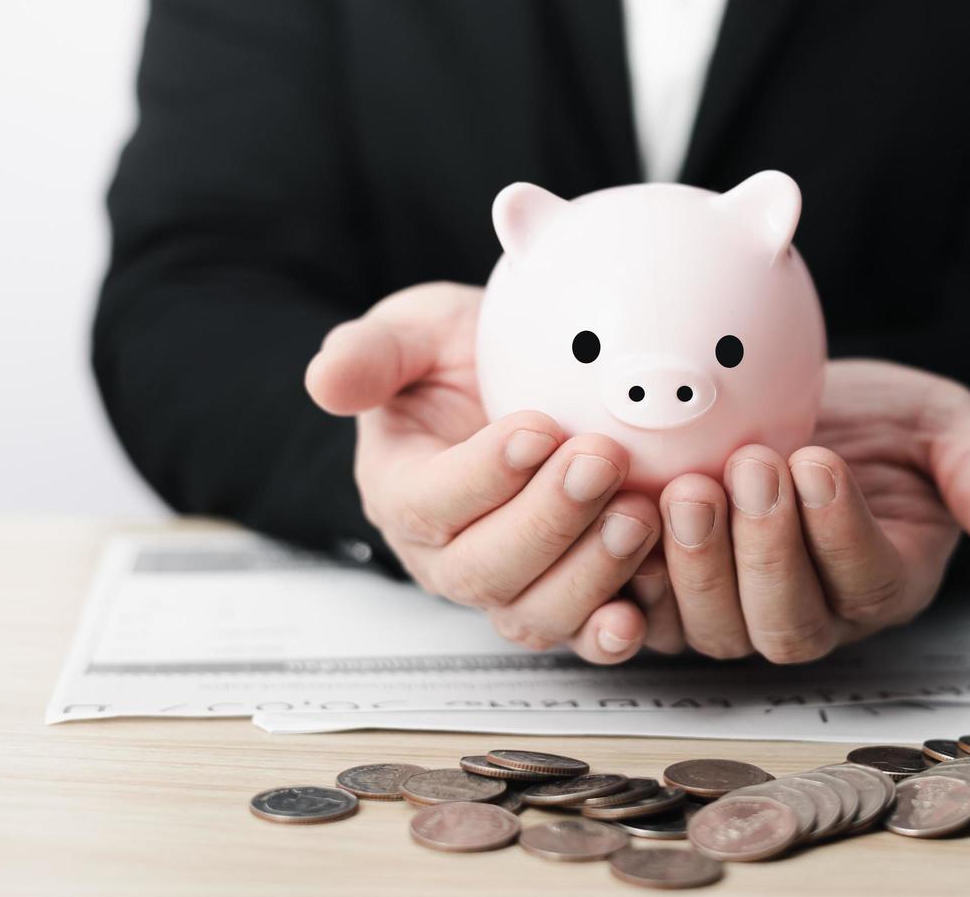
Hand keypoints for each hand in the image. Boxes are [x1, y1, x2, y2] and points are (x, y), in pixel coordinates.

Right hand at [304, 282, 661, 663]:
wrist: (526, 382)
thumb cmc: (465, 359)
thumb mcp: (415, 332)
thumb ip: (372, 353)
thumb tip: (323, 380)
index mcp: (401, 491)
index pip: (429, 502)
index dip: (482, 474)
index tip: (538, 428)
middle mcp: (448, 557)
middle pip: (485, 570)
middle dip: (548, 521)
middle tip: (602, 462)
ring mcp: (510, 589)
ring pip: (536, 613)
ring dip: (591, 572)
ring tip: (639, 515)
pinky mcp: (568, 603)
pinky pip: (585, 636)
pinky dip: (615, 630)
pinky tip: (646, 606)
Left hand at [653, 358, 969, 662]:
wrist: (801, 407)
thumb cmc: (874, 420)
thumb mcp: (940, 421)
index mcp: (885, 580)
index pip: (868, 582)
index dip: (841, 531)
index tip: (819, 461)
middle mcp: (814, 612)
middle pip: (788, 624)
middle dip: (767, 550)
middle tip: (751, 467)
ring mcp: (739, 611)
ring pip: (716, 630)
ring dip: (699, 563)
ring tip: (691, 486)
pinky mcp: (676, 595)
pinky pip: (647, 613)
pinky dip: (632, 579)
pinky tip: (627, 519)